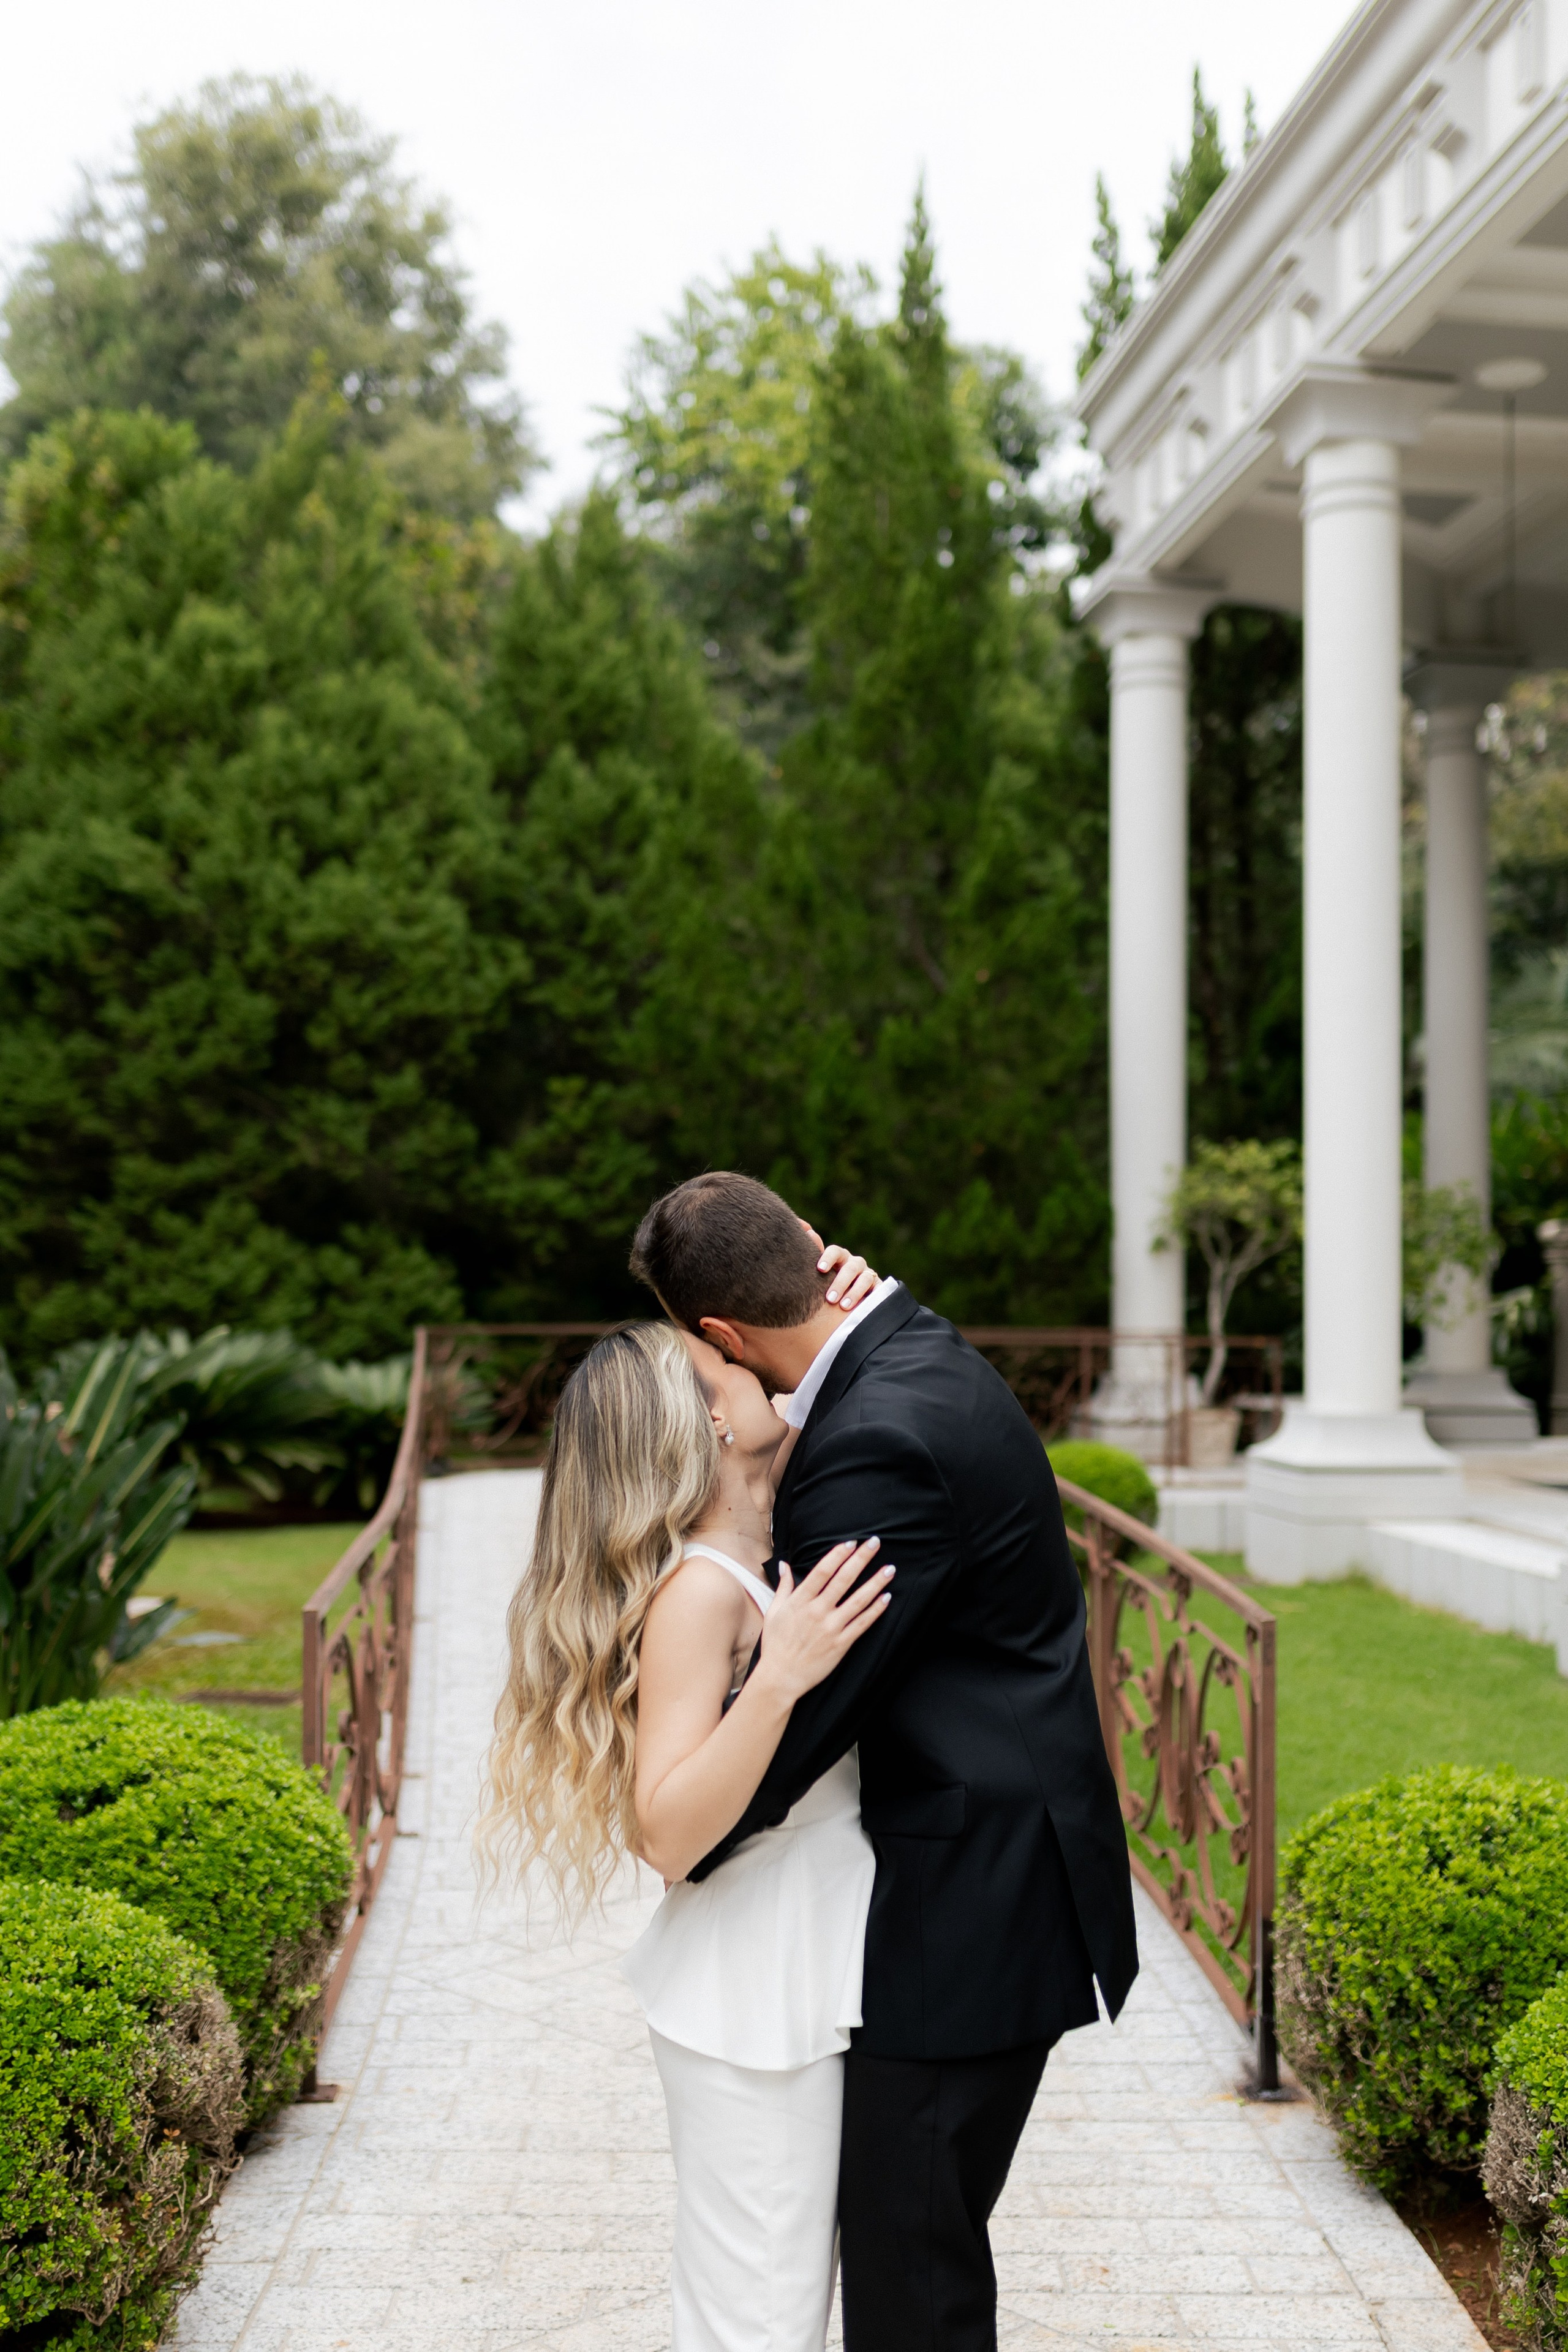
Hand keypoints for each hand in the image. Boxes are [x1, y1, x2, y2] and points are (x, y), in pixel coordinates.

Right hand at [753, 1538, 892, 1706]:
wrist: (780, 1677)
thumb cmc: (776, 1644)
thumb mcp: (774, 1611)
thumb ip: (783, 1586)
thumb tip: (784, 1564)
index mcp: (800, 1601)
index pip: (823, 1571)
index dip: (838, 1555)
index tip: (851, 1542)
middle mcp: (817, 1611)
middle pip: (843, 1579)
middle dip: (861, 1559)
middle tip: (875, 1543)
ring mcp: (831, 1628)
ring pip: (858, 1601)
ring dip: (875, 1583)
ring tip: (889, 1569)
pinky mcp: (841, 1644)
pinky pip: (862, 1624)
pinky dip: (875, 1610)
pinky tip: (886, 1598)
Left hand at [817, 1242, 879, 1309]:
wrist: (844, 1303)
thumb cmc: (829, 1282)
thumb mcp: (821, 1271)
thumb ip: (814, 1253)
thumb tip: (806, 1229)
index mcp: (840, 1257)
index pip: (835, 1251)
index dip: (828, 1258)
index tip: (820, 1269)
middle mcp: (855, 1263)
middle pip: (850, 1268)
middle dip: (840, 1283)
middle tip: (830, 1298)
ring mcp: (868, 1275)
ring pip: (864, 1279)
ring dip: (854, 1293)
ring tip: (844, 1307)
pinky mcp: (879, 1288)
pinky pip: (879, 1290)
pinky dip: (875, 1296)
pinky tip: (866, 1305)